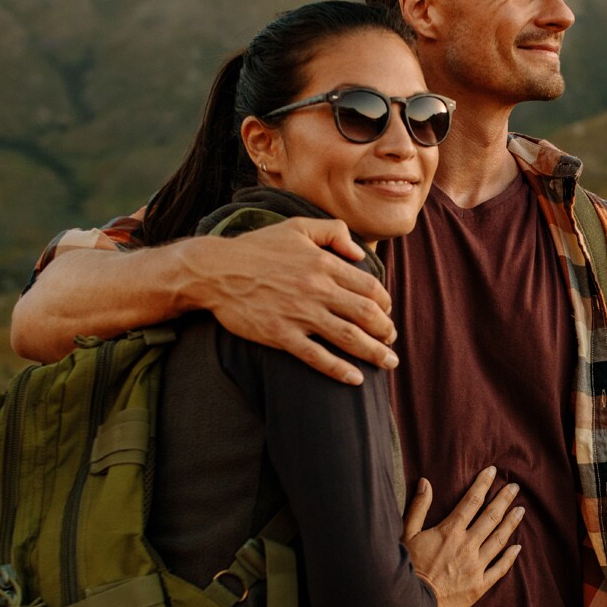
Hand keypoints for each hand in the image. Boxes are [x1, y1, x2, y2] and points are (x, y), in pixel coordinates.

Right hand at [194, 218, 398, 384]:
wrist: (215, 271)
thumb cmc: (256, 248)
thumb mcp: (297, 227)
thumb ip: (334, 232)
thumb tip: (359, 254)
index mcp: (324, 264)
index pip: (369, 287)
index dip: (384, 303)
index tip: (386, 312)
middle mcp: (317, 289)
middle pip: (366, 314)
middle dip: (386, 331)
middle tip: (392, 341)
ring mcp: (300, 314)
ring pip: (348, 338)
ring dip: (374, 352)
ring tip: (388, 362)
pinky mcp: (281, 335)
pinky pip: (317, 357)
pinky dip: (339, 370)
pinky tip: (355, 379)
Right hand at [401, 469, 523, 606]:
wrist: (411, 604)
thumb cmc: (407, 569)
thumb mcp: (407, 535)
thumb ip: (418, 508)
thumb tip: (425, 482)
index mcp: (450, 531)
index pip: (471, 501)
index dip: (483, 484)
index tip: (493, 472)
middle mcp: (467, 545)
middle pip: (491, 517)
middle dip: (504, 499)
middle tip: (515, 487)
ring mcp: (476, 566)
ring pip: (499, 539)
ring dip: (511, 523)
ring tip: (521, 510)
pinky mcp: (480, 586)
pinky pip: (500, 568)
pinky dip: (510, 557)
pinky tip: (518, 547)